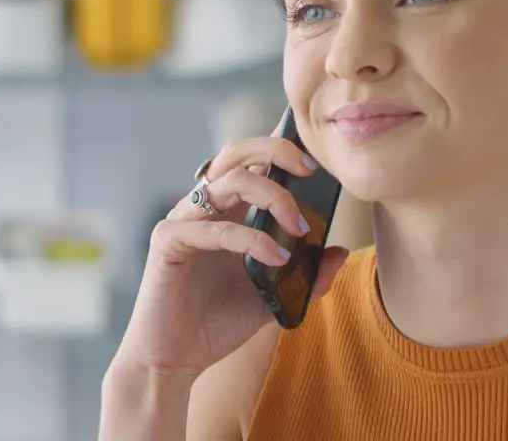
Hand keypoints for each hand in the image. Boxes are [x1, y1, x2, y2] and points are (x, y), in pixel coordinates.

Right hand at [112, 130, 350, 382]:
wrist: (175, 361)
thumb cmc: (218, 323)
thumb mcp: (273, 296)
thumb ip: (306, 275)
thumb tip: (339, 251)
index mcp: (228, 210)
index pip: (252, 161)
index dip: (280, 147)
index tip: (316, 158)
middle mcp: (204, 207)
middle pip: (237, 153)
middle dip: (277, 151)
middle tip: (310, 171)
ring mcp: (183, 220)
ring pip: (229, 180)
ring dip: (273, 197)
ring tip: (300, 228)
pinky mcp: (167, 241)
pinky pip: (212, 227)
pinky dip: (250, 238)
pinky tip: (276, 257)